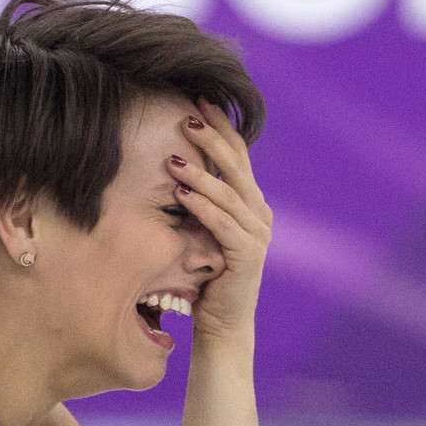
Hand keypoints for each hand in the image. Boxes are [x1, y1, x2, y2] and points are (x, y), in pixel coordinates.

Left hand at [167, 107, 273, 338]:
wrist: (222, 325)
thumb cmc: (204, 277)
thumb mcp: (199, 230)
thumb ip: (196, 201)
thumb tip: (167, 162)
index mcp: (250, 203)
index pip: (237, 155)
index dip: (220, 127)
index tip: (198, 100)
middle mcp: (259, 214)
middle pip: (236, 166)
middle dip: (212, 138)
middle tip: (187, 116)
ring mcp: (257, 234)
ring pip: (228, 193)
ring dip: (200, 172)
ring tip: (174, 156)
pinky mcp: (247, 255)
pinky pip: (222, 223)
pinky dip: (202, 206)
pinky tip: (180, 192)